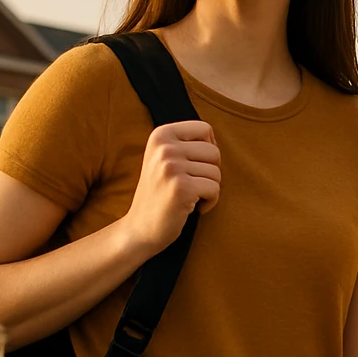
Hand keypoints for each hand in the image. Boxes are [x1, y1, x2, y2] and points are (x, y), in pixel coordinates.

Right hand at [122, 121, 220, 253]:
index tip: (196, 166)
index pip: (204, 128)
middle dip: (210, 172)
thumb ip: (184, 143)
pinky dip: (210, 202)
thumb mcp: (163, 158)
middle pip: (214, 151)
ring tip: (189, 196)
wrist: (140, 228)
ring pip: (217, 172)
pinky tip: (192, 207)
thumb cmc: (160, 193)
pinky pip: (215, 189)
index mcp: (160, 135)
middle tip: (192, 185)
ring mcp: (171, 167)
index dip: (208, 148)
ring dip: (209, 189)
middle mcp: (164, 147)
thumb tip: (214, 138)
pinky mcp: (181, 188)